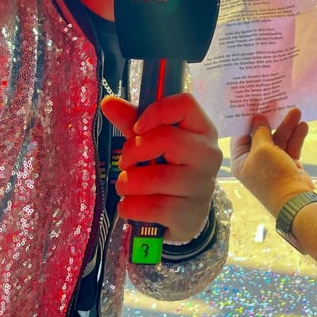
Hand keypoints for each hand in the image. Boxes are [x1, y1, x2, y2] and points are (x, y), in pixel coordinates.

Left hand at [101, 93, 221, 242]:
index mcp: (202, 129)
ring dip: (127, 182)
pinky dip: (130, 206)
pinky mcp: (192, 213)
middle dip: (133, 151)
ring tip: (125, 185)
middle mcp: (209, 154)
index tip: (136, 128)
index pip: (186, 104)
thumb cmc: (168, 168)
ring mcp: (204, 185)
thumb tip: (107, 103)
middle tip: (125, 163)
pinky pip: (153, 207)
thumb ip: (131, 121)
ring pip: (155, 177)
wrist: (185, 212)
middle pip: (167, 138)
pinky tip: (129, 205)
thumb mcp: (152, 142)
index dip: (156, 111)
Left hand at [230, 109, 311, 215]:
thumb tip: (257, 118)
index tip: (255, 102)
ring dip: (287, 126)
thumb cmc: (272, 176)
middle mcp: (254, 161)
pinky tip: (303, 125)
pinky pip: (290, 146)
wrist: (296, 200)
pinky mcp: (287, 164)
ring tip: (296, 111)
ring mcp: (272, 163)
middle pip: (261, 135)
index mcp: (241, 160)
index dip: (248, 119)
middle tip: (277, 102)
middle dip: (272, 120)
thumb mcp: (262, 149)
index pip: (241, 135)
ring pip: (278, 139)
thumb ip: (260, 132)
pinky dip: (296, 136)